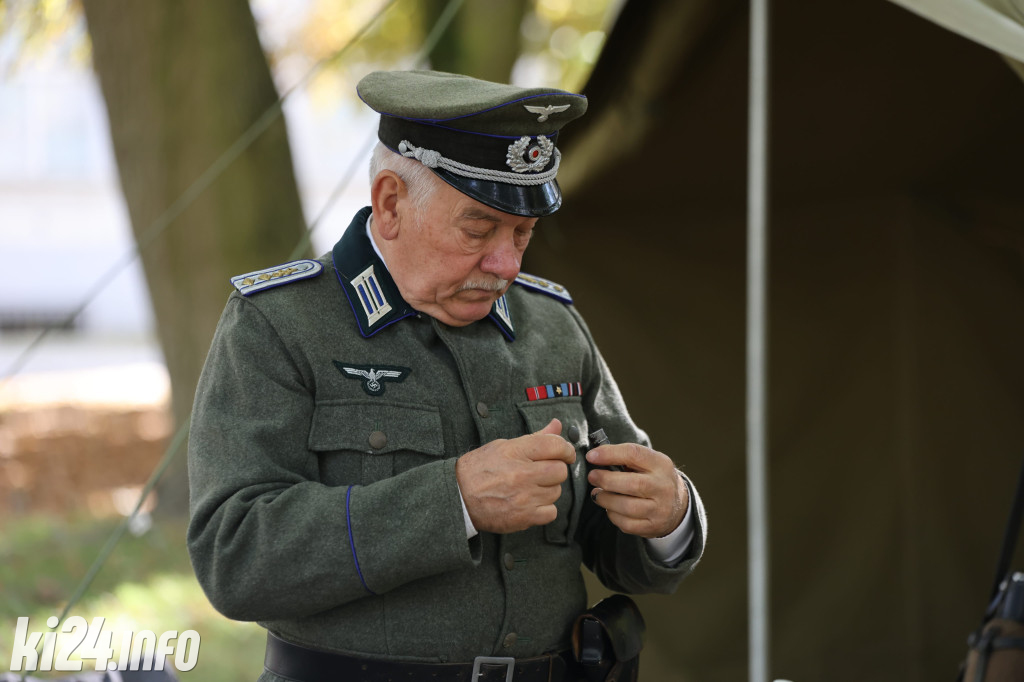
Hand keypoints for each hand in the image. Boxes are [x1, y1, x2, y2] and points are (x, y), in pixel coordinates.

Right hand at [455, 419, 575, 533]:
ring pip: (556, 492)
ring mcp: (524, 497)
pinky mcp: (523, 517)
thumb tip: (557, 424)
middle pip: (560, 471)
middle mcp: (521, 474)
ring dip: (548, 490)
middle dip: (555, 470)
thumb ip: (534, 437)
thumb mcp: (502, 445)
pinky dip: (545, 509)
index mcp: (515, 451)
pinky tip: (531, 503)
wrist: (457, 497)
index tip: (564, 454)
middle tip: (543, 472)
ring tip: (531, 488)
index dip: (565, 449)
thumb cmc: (479, 469)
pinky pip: (551, 512)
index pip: (555, 445)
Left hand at [586, 443, 687, 537]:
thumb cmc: (653, 479)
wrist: (677, 505)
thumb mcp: (648, 462)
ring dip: (606, 499)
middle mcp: (663, 487)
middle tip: (592, 476)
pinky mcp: (653, 527)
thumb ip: (626, 458)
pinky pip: (626, 524)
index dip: (610, 454)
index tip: (592, 456)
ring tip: (597, 494)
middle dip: (606, 480)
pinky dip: (612, 515)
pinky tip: (610, 508)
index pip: (634, 454)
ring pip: (627, 506)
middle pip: (631, 484)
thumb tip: (596, 456)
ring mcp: (660, 509)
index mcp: (661, 464)